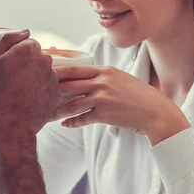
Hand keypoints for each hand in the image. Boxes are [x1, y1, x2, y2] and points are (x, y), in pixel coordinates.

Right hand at [0, 30, 60, 148]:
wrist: (9, 126)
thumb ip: (8, 41)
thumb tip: (24, 31)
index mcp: (28, 49)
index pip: (27, 44)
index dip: (17, 55)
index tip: (10, 67)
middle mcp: (45, 60)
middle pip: (38, 57)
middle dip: (28, 65)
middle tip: (14, 81)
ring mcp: (53, 77)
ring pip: (44, 71)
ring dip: (35, 78)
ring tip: (21, 92)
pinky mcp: (57, 93)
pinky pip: (49, 86)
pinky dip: (42, 91)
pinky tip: (30, 100)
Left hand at [52, 66, 189, 144]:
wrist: (157, 113)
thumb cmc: (139, 96)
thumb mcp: (121, 79)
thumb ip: (102, 77)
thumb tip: (83, 79)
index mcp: (105, 70)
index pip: (74, 68)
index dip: (56, 71)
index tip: (41, 73)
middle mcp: (102, 81)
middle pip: (68, 84)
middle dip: (50, 90)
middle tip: (35, 94)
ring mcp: (102, 97)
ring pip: (71, 103)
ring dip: (57, 111)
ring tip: (46, 115)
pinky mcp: (105, 114)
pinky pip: (82, 118)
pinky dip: (72, 122)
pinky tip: (65, 125)